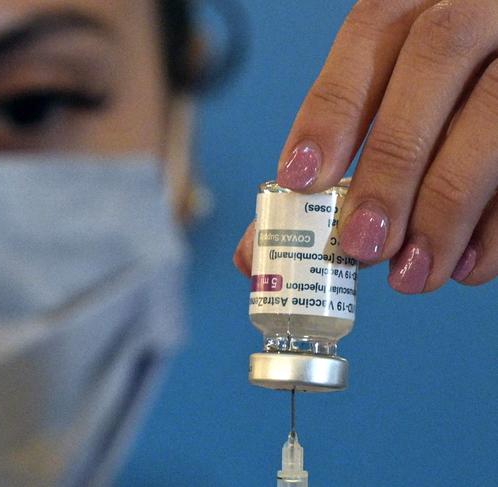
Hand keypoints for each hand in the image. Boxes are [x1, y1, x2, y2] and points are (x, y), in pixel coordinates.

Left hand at [234, 0, 497, 293]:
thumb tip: (253, 249)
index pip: (371, 32)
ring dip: (448, 205)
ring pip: (496, 110)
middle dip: (392, 164)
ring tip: (413, 274)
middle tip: (363, 245)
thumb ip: (330, 159)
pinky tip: (470, 267)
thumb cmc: (440, 103)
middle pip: (434, 62)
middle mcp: (477, 5)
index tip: (300, 180)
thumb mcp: (390, 104)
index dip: (331, 108)